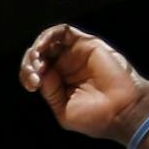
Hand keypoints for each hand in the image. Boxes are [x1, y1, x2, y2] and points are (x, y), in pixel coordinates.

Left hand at [19, 25, 148, 144]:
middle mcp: (66, 67)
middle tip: (33, 75)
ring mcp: (75, 55)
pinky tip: (42, 49)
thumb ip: (50, 92)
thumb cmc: (95, 117)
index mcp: (58, 84)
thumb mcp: (63, 110)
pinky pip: (62, 32)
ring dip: (37, 48)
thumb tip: (41, 75)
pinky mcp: (86, 43)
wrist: (120, 110)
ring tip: (36, 61)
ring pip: (49, 42)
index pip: (36, 72)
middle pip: (39, 55)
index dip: (27, 75)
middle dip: (29, 63)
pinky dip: (48, 37)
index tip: (32, 86)